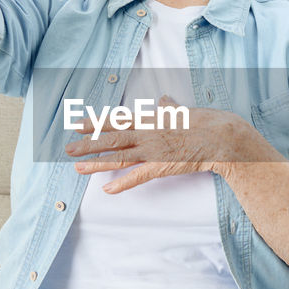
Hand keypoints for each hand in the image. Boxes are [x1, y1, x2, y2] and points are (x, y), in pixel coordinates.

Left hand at [64, 96, 257, 193]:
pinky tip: (107, 190)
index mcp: (150, 118)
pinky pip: (137, 176)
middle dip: (88, 144)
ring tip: (77, 166)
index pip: (117, 120)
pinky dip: (122, 184)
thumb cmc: (204, 122)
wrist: (220, 136)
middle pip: (111, 139)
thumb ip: (169, 107)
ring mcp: (152, 150)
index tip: (78, 125)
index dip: (96, 123)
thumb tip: (164, 99)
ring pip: (118, 156)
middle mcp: (147, 133)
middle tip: (67, 149)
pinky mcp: (162, 166)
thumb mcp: (183, 110)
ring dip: (97, 162)